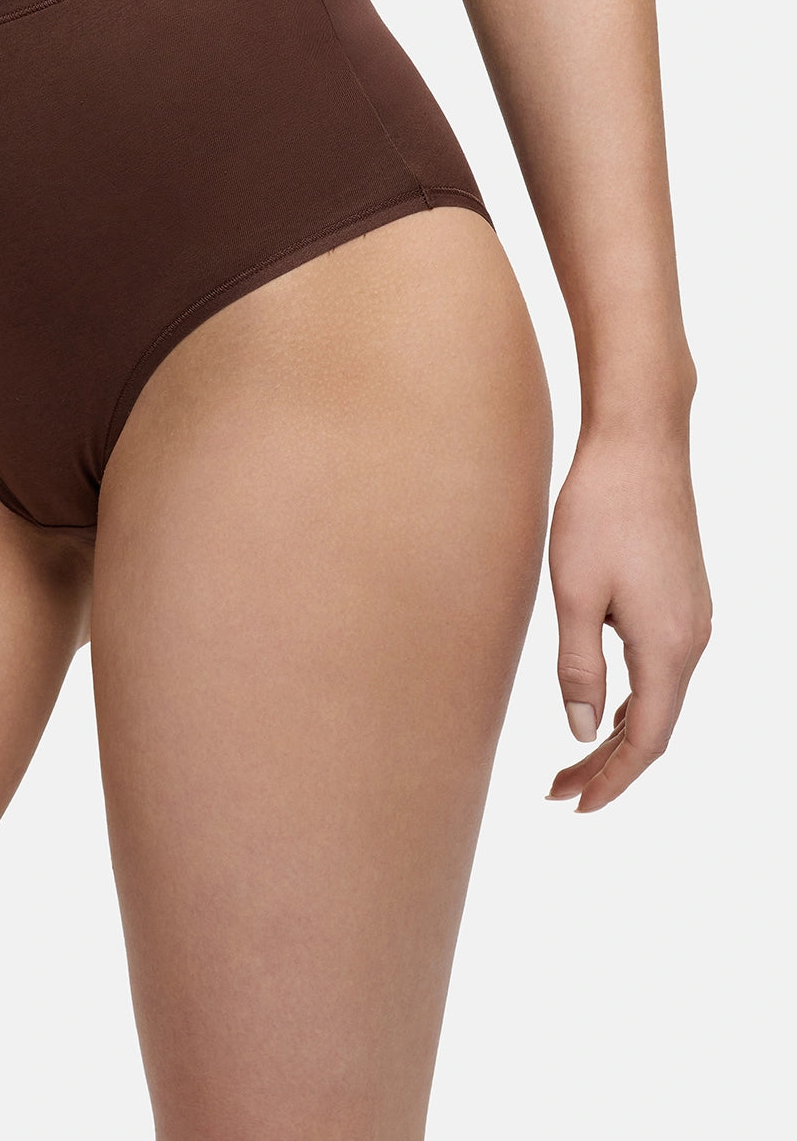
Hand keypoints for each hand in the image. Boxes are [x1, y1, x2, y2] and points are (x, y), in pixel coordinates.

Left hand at [545, 426, 710, 811]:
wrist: (640, 443)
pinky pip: (659, 668)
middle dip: (607, 766)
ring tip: (570, 760)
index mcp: (669, 646)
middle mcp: (694, 639)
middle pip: (654, 726)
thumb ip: (577, 666)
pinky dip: (629, 698)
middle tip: (558, 794)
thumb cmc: (600, 511)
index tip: (574, 808)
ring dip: (615, 733)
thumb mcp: (575, 594)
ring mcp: (693, 616)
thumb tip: (578, 730)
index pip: (645, 740)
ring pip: (658, 697)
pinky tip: (598, 703)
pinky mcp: (681, 596)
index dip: (610, 780)